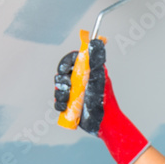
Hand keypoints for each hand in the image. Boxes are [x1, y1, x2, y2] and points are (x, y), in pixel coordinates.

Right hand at [54, 37, 149, 163]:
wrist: (105, 123)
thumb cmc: (105, 101)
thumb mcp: (100, 77)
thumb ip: (96, 60)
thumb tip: (96, 40)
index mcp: (88, 71)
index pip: (72, 61)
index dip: (66, 63)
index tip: (65, 69)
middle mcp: (80, 81)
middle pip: (62, 74)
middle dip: (62, 81)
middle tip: (69, 88)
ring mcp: (75, 93)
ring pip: (58, 88)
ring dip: (60, 94)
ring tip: (68, 100)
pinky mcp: (71, 104)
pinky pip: (58, 101)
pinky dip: (59, 104)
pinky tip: (65, 107)